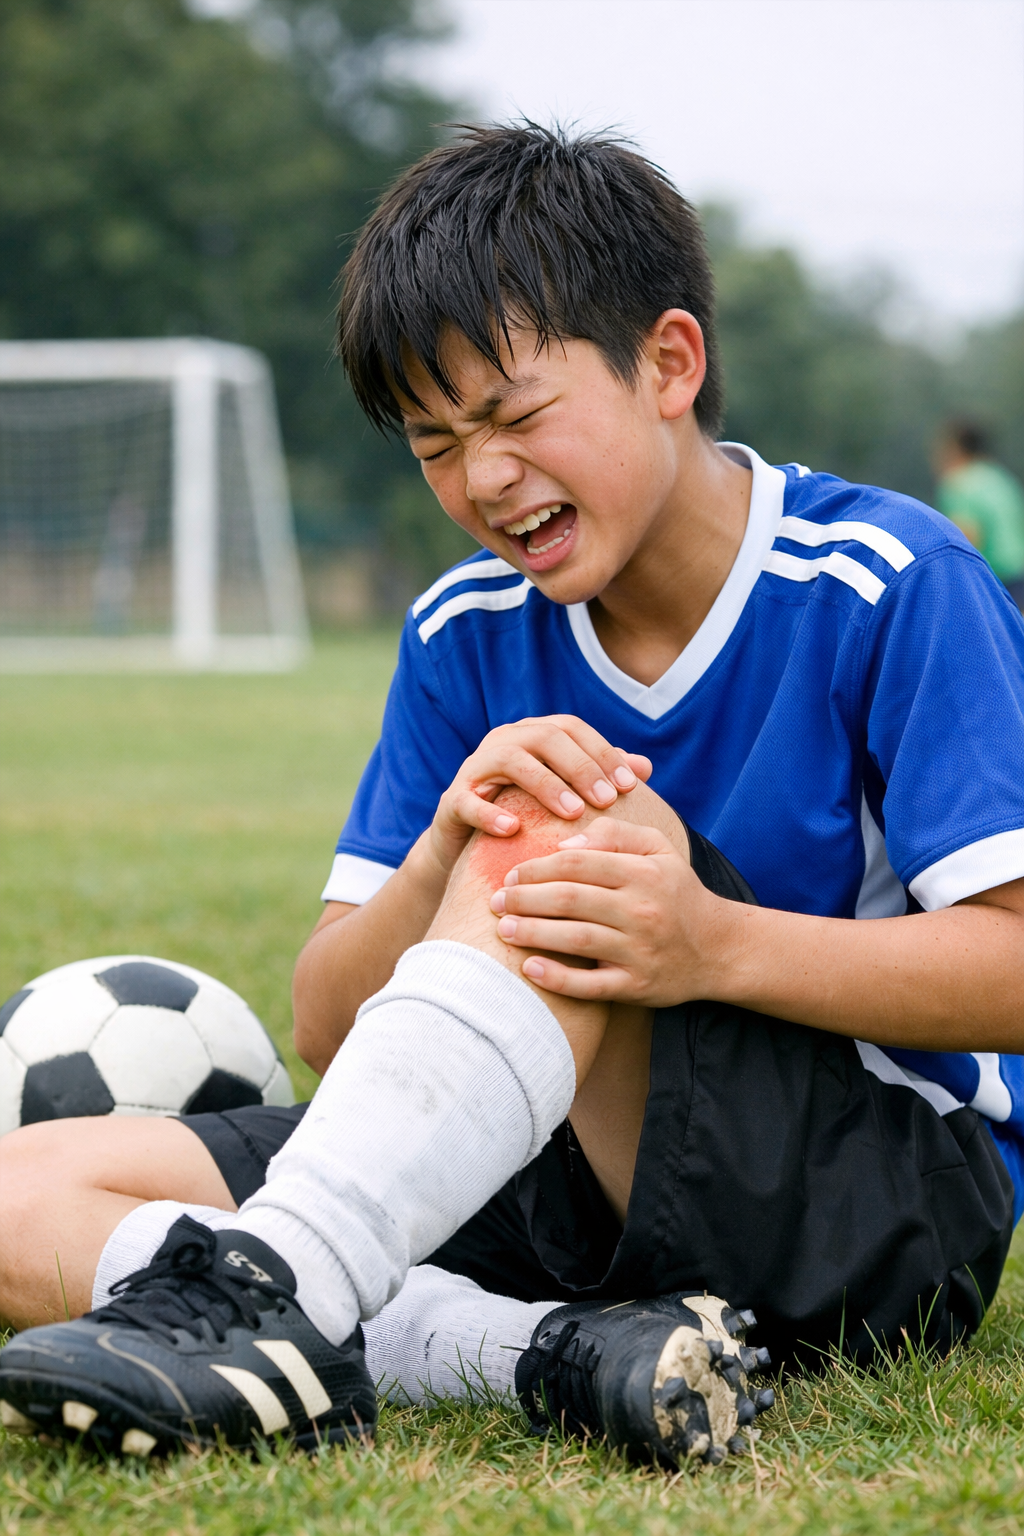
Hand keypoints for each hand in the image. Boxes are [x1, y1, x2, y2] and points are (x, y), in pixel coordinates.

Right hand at [425, 718, 651, 879]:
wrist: (469, 850)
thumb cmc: (528, 818)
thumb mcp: (566, 796)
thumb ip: (600, 779)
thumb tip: (645, 767)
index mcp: (532, 735)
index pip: (571, 728)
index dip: (602, 752)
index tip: (630, 785)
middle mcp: (503, 742)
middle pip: (544, 737)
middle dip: (580, 767)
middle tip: (607, 800)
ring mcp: (474, 770)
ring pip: (509, 759)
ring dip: (545, 784)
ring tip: (573, 812)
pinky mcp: (451, 801)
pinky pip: (468, 800)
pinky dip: (490, 813)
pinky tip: (515, 829)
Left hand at [487, 819, 726, 1003]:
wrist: (719, 949)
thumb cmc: (676, 893)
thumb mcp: (657, 850)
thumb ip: (614, 835)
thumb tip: (563, 843)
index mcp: (643, 873)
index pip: (577, 863)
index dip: (537, 868)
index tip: (510, 874)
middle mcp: (642, 910)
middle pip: (569, 900)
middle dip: (524, 899)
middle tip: (495, 901)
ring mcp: (639, 951)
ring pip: (575, 939)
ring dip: (531, 933)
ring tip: (503, 929)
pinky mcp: (636, 986)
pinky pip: (590, 985)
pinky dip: (557, 978)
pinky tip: (529, 968)